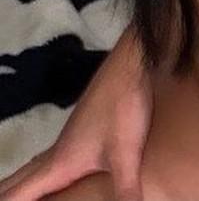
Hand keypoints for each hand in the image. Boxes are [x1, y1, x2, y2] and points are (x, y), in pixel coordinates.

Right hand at [0, 53, 153, 200]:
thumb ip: (126, 191)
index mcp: (58, 163)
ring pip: (33, 167)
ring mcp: (68, 138)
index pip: (17, 193)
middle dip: (6, 194)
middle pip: (18, 179)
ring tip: (17, 195)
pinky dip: (39, 172)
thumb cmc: (123, 108)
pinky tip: (54, 173)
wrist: (130, 66)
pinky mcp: (81, 130)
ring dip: (22, 184)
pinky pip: (48, 157)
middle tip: (3, 198)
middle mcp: (56, 152)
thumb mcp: (126, 154)